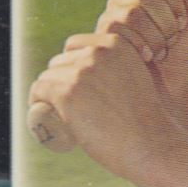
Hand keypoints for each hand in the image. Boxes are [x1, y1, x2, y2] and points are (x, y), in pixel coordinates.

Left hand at [29, 32, 180, 184]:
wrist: (150, 143)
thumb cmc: (149, 120)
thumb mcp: (141, 79)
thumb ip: (125, 68)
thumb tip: (103, 73)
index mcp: (116, 43)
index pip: (77, 44)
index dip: (72, 65)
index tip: (76, 86)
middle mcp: (98, 51)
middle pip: (61, 60)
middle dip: (60, 80)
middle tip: (69, 106)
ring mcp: (81, 70)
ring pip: (48, 76)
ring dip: (48, 93)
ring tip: (58, 114)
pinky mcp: (66, 92)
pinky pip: (39, 90)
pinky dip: (36, 101)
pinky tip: (42, 113)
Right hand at [95, 0, 187, 130]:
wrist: (170, 92)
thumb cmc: (184, 57)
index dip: (176, 1)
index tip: (183, 21)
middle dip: (167, 23)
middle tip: (171, 40)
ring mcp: (111, 16)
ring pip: (132, 13)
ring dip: (154, 37)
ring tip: (159, 51)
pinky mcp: (102, 37)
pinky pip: (118, 32)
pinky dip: (140, 47)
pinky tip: (145, 58)